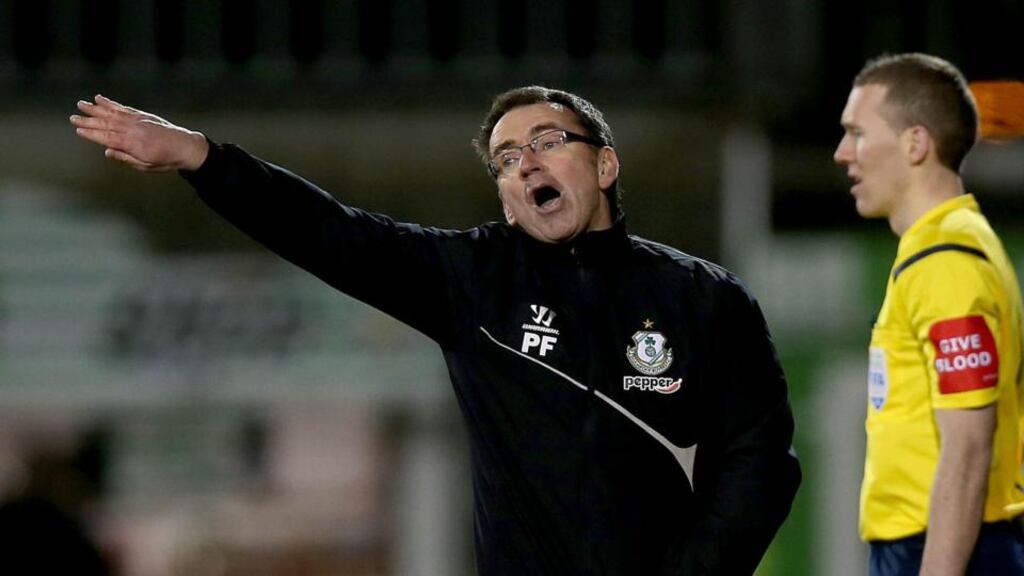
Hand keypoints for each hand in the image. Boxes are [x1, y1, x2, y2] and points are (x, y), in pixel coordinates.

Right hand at [70, 95, 208, 171]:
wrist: (185, 146)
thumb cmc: (166, 160)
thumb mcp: (145, 165)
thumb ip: (125, 157)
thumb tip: (107, 151)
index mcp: (132, 144)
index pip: (107, 138)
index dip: (91, 134)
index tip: (78, 130)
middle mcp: (132, 129)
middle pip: (106, 124)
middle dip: (88, 120)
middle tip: (72, 117)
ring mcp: (137, 120)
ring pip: (112, 113)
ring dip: (95, 108)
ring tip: (81, 104)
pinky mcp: (142, 115)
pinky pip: (123, 107)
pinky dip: (110, 103)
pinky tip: (100, 98)